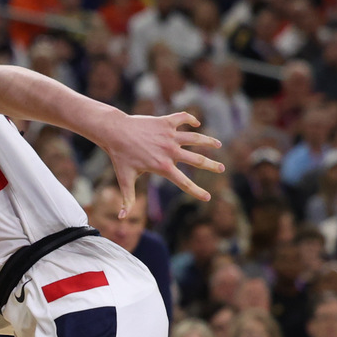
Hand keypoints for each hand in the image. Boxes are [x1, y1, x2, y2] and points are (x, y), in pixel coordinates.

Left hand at [102, 111, 223, 209]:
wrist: (115, 132)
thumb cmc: (119, 157)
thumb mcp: (125, 179)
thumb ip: (127, 199)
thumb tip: (121, 218)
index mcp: (163, 167)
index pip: (184, 183)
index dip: (197, 191)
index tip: (208, 197)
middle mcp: (170, 151)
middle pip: (197, 160)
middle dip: (211, 165)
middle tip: (222, 169)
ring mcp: (169, 135)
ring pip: (195, 138)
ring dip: (209, 141)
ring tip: (218, 145)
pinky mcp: (165, 122)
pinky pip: (183, 118)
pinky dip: (191, 119)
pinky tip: (197, 123)